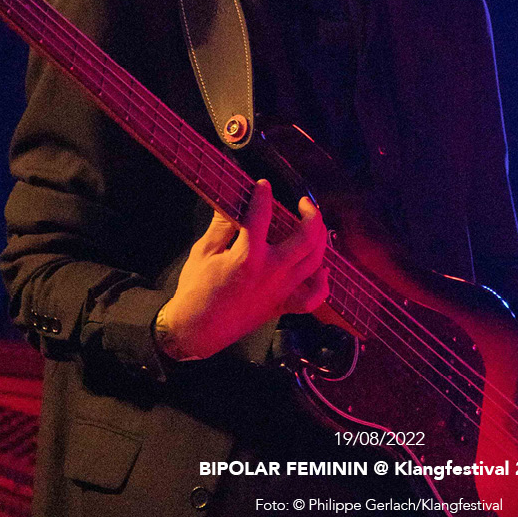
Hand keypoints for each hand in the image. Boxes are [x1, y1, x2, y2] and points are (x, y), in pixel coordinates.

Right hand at [155, 179, 328, 360]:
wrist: (197, 330)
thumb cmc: (196, 291)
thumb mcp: (203, 252)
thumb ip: (221, 226)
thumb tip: (230, 204)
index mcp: (248, 256)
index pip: (262, 215)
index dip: (263, 195)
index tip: (263, 186)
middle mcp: (271, 272)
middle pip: (306, 237)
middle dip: (310, 214)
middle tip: (303, 203)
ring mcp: (281, 290)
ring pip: (315, 261)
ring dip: (319, 240)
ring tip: (313, 226)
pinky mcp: (282, 305)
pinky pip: (313, 298)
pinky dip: (321, 283)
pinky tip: (320, 269)